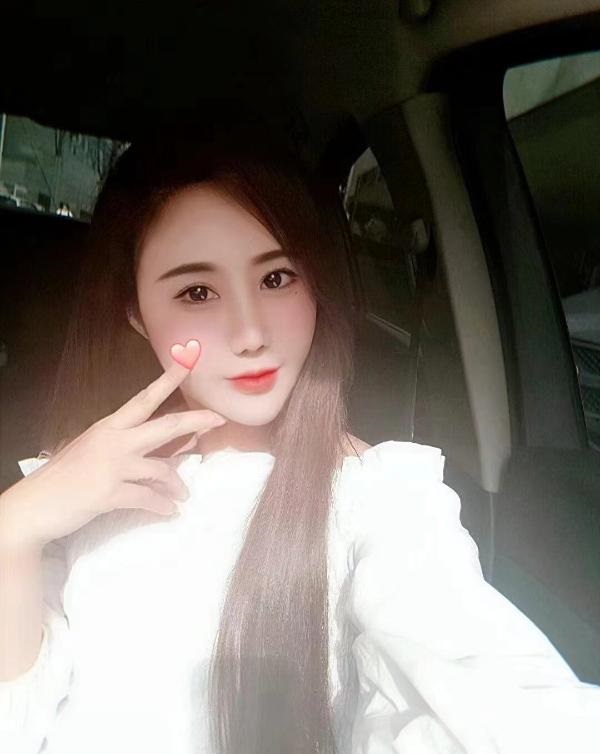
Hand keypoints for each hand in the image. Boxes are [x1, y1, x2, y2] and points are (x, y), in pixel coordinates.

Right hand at [0, 348, 224, 549]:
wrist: (36, 504)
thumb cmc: (66, 476)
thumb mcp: (93, 450)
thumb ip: (124, 446)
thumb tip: (161, 451)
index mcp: (109, 426)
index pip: (144, 398)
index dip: (168, 379)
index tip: (187, 359)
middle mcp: (114, 440)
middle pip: (166, 426)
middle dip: (196, 420)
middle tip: (219, 419)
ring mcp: (112, 466)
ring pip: (162, 469)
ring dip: (177, 485)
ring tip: (183, 495)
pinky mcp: (110, 493)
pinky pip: (148, 499)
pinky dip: (163, 507)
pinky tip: (170, 512)